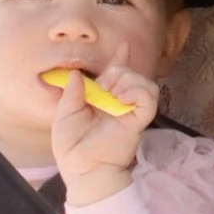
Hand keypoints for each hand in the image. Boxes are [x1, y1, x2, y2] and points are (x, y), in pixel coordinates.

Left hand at [53, 44, 159, 205]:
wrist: (81, 167)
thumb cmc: (71, 146)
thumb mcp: (64, 114)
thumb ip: (72, 92)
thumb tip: (77, 73)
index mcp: (103, 100)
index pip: (116, 75)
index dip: (121, 60)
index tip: (123, 46)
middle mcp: (120, 104)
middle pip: (129, 74)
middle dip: (117, 71)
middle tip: (103, 87)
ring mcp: (131, 112)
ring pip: (145, 83)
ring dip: (129, 80)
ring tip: (114, 93)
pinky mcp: (139, 121)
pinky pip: (149, 99)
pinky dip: (137, 91)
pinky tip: (122, 97)